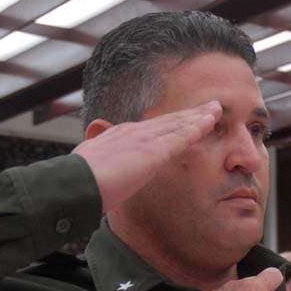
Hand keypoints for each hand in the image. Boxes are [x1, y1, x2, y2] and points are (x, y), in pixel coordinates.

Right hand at [73, 101, 221, 211]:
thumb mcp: (90, 167)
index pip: (153, 127)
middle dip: (190, 114)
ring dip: (198, 117)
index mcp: (119, 136)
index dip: (172, 122)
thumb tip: (101, 170)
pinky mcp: (151, 151)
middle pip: (169, 121)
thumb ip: (102, 165)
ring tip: (216, 110)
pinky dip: (195, 128)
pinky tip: (209, 122)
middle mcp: (133, 132)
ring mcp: (143, 140)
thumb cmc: (78, 182)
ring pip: (178, 124)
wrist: (73, 183)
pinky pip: (180, 137)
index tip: (186, 118)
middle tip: (210, 107)